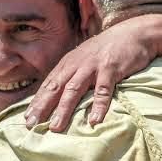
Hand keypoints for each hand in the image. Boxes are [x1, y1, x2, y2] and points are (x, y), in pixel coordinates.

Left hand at [24, 19, 157, 131]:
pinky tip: (94, 121)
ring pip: (74, 90)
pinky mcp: (111, 69)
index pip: (49, 85)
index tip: (27, 119)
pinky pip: (103, 90)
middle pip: (56, 87)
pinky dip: (98, 106)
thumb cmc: (108, 50)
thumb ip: (74, 74)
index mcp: (69, 63)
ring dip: (64, 110)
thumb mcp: (86, 59)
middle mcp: (77, 64)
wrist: (134, 32)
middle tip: (31, 124)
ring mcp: (93, 66)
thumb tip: (61, 95)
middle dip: (43, 107)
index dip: (37, 102)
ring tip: (56, 127)